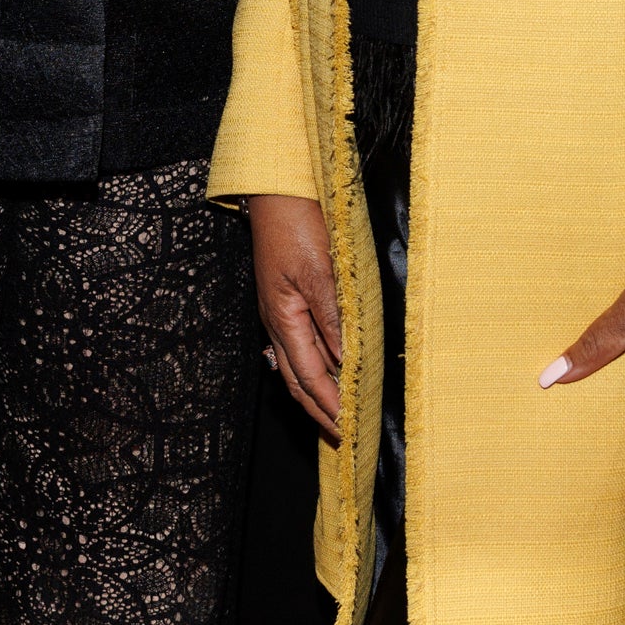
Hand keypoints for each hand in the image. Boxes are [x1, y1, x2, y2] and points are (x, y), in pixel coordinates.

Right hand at [245, 194, 343, 440]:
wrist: (278, 189)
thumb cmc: (295, 223)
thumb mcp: (319, 271)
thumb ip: (332, 318)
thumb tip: (346, 362)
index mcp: (282, 318)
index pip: (307, 375)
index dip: (328, 404)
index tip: (347, 429)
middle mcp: (279, 320)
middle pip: (297, 378)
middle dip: (319, 409)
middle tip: (342, 435)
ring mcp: (282, 309)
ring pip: (300, 363)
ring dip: (319, 390)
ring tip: (338, 412)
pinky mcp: (291, 296)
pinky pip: (304, 341)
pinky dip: (319, 363)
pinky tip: (331, 369)